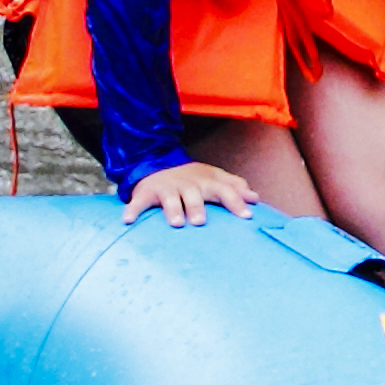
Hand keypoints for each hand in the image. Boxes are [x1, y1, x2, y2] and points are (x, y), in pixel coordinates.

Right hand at [126, 161, 263, 225]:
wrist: (157, 162)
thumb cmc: (192, 178)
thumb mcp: (214, 178)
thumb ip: (234, 186)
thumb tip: (255, 198)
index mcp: (206, 181)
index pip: (224, 190)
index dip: (235, 201)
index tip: (246, 215)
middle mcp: (187, 184)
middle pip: (195, 195)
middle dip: (198, 207)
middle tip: (201, 222)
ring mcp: (166, 188)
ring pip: (170, 199)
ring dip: (173, 209)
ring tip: (176, 223)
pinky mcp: (146, 193)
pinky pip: (138, 202)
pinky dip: (133, 210)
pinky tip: (128, 220)